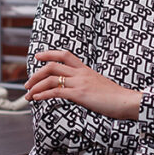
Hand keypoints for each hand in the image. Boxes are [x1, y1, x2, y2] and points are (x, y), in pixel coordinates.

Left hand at [24, 50, 142, 119]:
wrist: (126, 101)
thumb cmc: (114, 96)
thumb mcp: (98, 84)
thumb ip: (86, 83)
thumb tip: (75, 89)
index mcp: (85, 69)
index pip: (65, 55)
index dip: (49, 53)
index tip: (38, 56)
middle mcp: (80, 73)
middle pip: (52, 66)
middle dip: (36, 74)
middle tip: (27, 83)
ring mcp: (80, 83)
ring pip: (51, 79)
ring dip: (36, 86)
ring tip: (28, 95)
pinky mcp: (80, 94)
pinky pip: (56, 92)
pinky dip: (43, 94)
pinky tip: (37, 98)